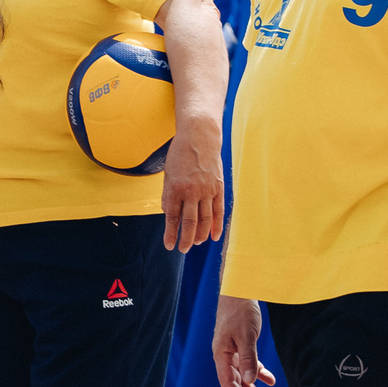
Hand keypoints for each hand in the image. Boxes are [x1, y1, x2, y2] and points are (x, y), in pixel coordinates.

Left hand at [159, 125, 224, 251]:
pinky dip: (216, 225)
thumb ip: (168, 195)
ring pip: (205, 219)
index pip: (173, 217)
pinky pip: (218, 211)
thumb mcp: (168, 173)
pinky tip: (213, 236)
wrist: (200, 137)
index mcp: (176, 187)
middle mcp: (192, 191)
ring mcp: (208, 190)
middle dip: (185, 239)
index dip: (171, 233)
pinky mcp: (219, 188)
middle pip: (190, 222)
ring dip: (200, 234)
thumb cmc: (180, 154)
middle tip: (182, 249)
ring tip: (194, 243)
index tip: (169, 245)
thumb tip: (169, 214)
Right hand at [211, 296, 272, 386]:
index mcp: (221, 354)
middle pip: (234, 382)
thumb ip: (248, 358)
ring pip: (242, 375)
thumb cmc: (240, 311)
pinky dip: (258, 373)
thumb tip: (251, 380)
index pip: (228, 382)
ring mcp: (232, 350)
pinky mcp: (240, 344)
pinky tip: (269, 380)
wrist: (239, 290)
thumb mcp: (246, 335)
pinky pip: (248, 364)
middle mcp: (224, 355)